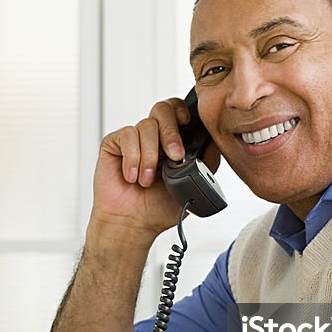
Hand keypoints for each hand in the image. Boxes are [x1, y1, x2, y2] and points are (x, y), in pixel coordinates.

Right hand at [91, 98, 220, 240]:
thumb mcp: (193, 185)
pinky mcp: (114, 144)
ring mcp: (133, 139)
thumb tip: (217, 140)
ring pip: (146, 125)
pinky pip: (127, 136)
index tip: (188, 122)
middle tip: (174, 156)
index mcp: (172, 141)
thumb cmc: (159, 208)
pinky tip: (131, 176)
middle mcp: (153, 136)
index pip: (178, 110)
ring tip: (147, 180)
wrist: (132, 223)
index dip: (182, 110)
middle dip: (171, 132)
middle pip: (163, 109)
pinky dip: (132, 158)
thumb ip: (207, 161)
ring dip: (150, 156)